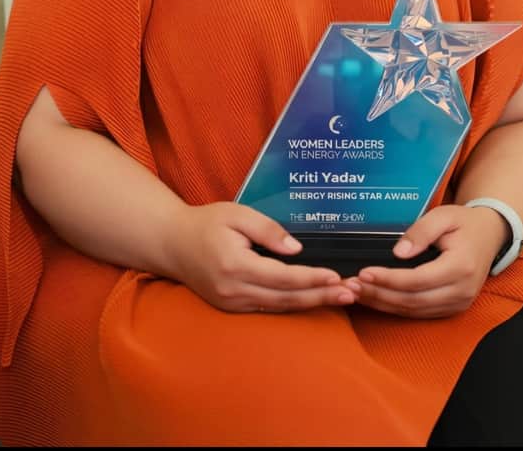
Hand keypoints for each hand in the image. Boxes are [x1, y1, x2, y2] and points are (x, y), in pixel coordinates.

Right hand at [170, 201, 358, 312]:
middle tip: (351, 294)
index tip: (337, 276)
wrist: (172, 244)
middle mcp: (233, 290)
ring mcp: (231, 303)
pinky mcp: (231, 308)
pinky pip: (267, 309)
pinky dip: (292, 306)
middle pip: (286, 298)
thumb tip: (297, 249)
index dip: (312, 278)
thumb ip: (268, 230)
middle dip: (320, 296)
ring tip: (340, 299)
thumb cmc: (206, 223)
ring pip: (279, 308)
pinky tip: (312, 300)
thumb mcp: (237, 214)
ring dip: (311, 303)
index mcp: (235, 265)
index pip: (282, 277)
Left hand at [352, 203, 508, 317]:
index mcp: (460, 267)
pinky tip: (375, 299)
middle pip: (413, 300)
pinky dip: (395, 307)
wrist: (490, 236)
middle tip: (351, 286)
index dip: (389, 278)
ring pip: (414, 310)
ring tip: (356, 293)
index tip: (364, 272)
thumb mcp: (443, 215)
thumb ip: (421, 231)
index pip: (418, 280)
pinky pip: (420, 313)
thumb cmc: (464, 223)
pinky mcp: (452, 308)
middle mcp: (461, 291)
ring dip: (383, 304)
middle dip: (379, 294)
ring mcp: (458, 303)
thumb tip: (398, 252)